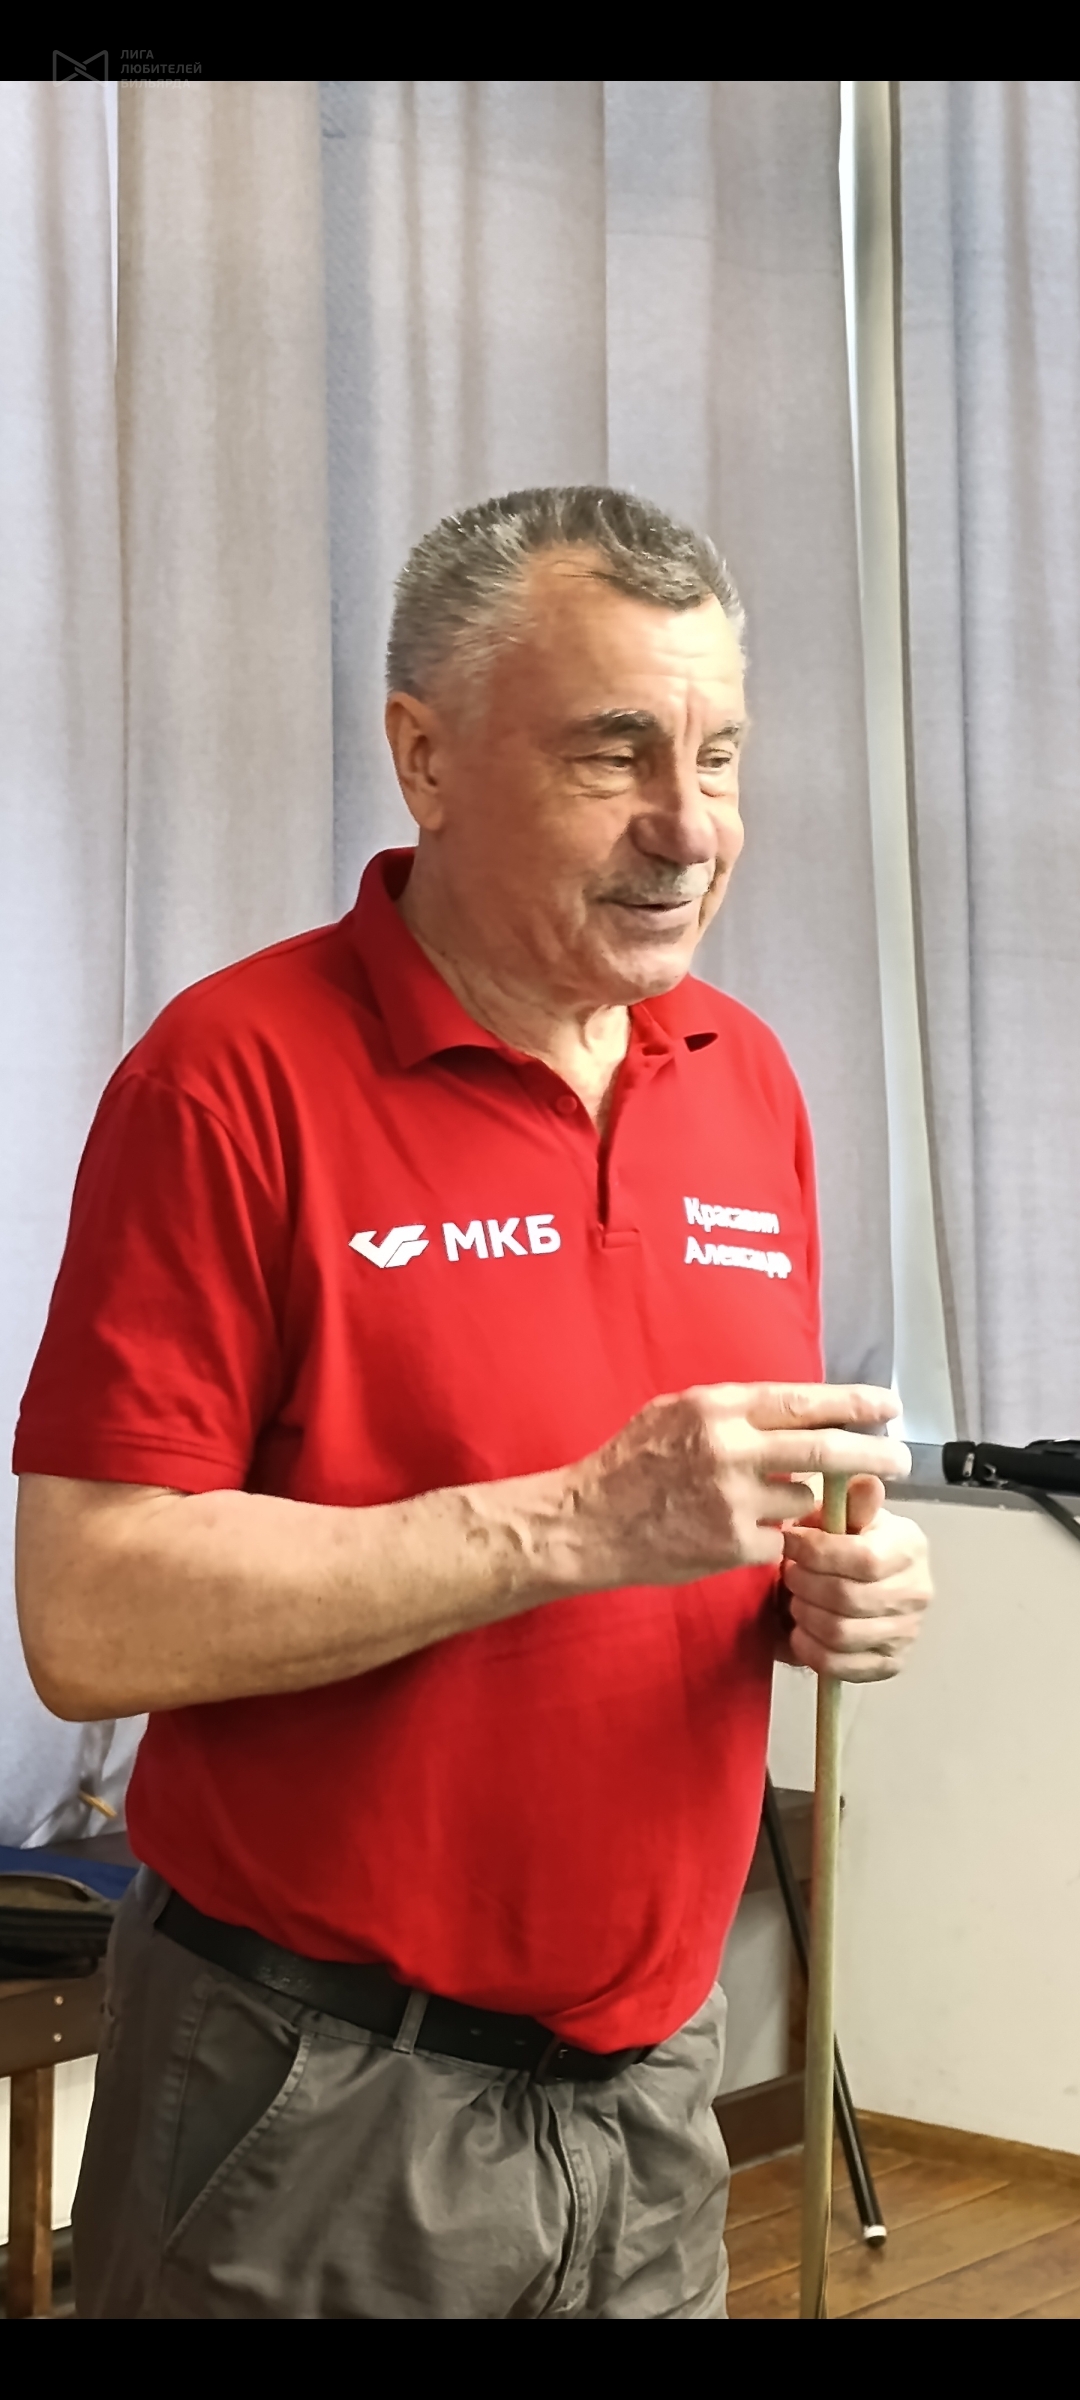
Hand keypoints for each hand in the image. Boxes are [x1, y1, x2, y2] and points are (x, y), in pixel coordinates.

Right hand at [571, 1383, 909, 1590]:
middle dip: (872, 1455)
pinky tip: (736, 1533)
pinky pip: (778, 1539)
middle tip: (901, 1460)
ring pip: (801, 1499)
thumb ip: (732, 1410)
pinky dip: (770, 1538)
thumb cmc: (630, 1462)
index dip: (853, 1404)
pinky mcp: (732, 1545)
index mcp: (718, 1408)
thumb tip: (792, 1409)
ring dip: (796, 1502)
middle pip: (825, 1451)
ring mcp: (734, 1500)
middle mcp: (730, 1449)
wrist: (588, 1521)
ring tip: (759, 1501)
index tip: (888, 1406)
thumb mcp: (675, 1412)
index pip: (803, 1401)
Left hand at [778, 1474, 930, 1680]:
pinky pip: (842, 1666)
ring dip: (804, 1616)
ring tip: (795, 1600)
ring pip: (840, 1634)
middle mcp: (917, 1592)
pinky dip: (811, 1650)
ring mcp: (907, 1632)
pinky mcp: (890, 1663)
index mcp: (909, 1547)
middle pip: (847, 1598)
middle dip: (804, 1585)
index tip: (788, 1542)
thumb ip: (852, 1500)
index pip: (864, 1558)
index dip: (818, 1553)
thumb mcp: (848, 1511)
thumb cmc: (849, 1537)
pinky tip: (800, 1632)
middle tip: (787, 1574)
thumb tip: (865, 1484)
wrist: (864, 1577)